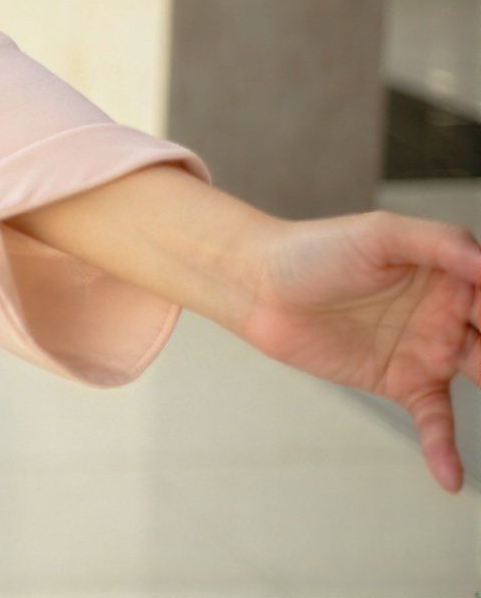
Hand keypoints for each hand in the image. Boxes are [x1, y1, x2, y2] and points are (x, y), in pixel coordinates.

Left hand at [233, 210, 480, 491]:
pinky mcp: (403, 382)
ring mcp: (431, 349)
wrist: (259, 285)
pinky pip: (437, 422)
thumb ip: (439, 244)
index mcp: (455, 270)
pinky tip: (450, 478)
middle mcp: (453, 311)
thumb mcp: (379, 235)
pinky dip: (446, 450)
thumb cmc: (317, 249)